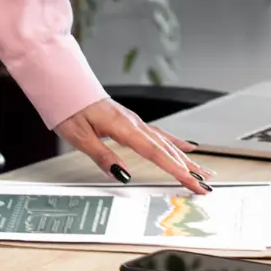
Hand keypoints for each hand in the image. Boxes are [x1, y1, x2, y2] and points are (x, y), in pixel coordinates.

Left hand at [55, 98, 216, 194]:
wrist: (65, 86)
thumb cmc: (70, 109)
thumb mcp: (80, 138)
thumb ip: (103, 156)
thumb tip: (123, 175)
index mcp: (123, 126)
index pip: (155, 153)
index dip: (175, 170)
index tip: (191, 182)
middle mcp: (133, 122)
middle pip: (167, 149)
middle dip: (188, 168)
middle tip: (205, 183)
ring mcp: (134, 121)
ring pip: (166, 142)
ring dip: (186, 158)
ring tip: (203, 170)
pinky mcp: (131, 121)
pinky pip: (159, 133)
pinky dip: (175, 141)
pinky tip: (187, 147)